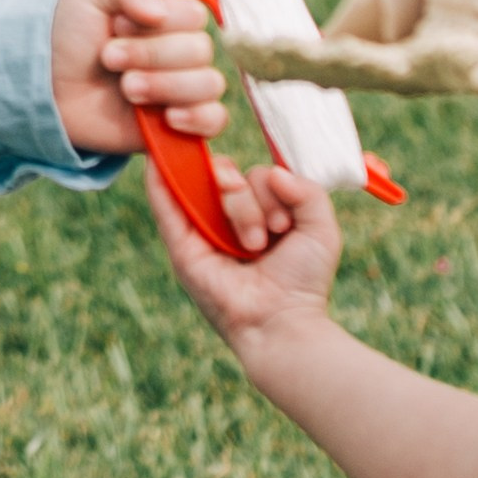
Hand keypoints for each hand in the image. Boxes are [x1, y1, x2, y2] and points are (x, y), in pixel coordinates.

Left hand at [52, 0, 226, 155]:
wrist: (41, 82)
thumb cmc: (69, 32)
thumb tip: (159, 12)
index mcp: (168, 15)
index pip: (193, 15)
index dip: (160, 22)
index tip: (117, 25)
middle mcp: (180, 51)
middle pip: (200, 50)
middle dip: (151, 55)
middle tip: (108, 59)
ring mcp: (180, 88)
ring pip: (209, 85)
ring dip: (166, 85)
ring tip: (126, 88)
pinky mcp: (175, 125)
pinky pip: (214, 121)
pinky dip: (198, 118)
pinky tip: (169, 117)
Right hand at [144, 155, 340, 359]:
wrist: (281, 320)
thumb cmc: (303, 281)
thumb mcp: (320, 228)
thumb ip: (307, 190)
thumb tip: (273, 172)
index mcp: (259, 217)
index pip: (258, 177)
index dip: (274, 188)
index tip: (286, 224)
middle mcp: (229, 223)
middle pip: (233, 178)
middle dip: (257, 200)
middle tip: (272, 234)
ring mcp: (204, 233)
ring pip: (212, 187)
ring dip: (241, 207)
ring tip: (255, 244)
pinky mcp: (183, 247)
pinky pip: (166, 205)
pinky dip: (160, 180)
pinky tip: (157, 157)